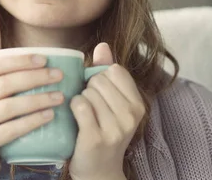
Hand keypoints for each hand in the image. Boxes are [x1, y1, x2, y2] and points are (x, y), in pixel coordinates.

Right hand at [0, 32, 64, 179]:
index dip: (21, 61)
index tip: (46, 60)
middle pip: (4, 84)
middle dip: (35, 78)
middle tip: (59, 76)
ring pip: (8, 107)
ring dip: (37, 100)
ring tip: (59, 97)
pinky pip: (9, 130)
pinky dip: (31, 122)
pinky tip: (49, 116)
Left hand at [68, 43, 145, 179]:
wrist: (99, 171)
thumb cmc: (103, 131)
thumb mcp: (111, 103)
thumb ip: (106, 72)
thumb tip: (102, 45)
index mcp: (138, 104)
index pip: (114, 70)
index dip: (100, 77)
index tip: (98, 93)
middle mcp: (131, 115)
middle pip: (99, 80)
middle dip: (88, 89)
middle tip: (91, 107)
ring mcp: (115, 128)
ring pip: (88, 92)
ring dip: (80, 100)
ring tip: (85, 116)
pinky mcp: (96, 137)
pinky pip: (80, 105)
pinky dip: (73, 108)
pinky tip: (76, 118)